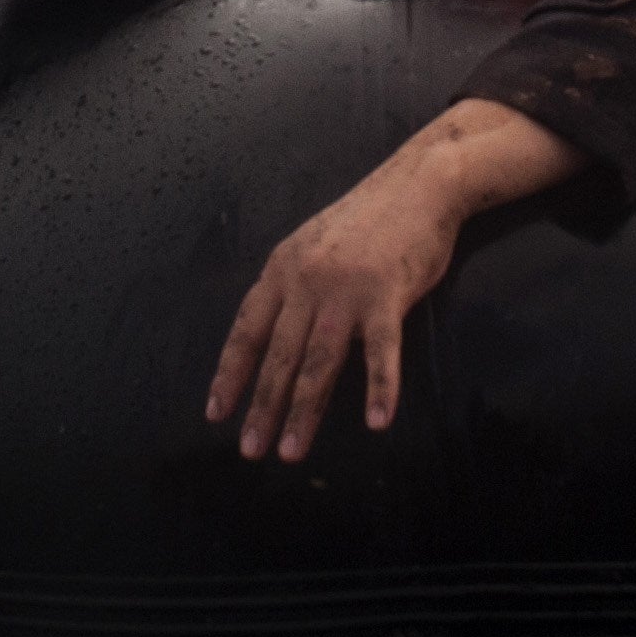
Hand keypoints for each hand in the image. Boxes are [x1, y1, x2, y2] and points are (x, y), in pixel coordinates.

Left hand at [207, 101, 577, 460]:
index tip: (215, 414)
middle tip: (250, 451)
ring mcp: (345, 289)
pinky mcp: (387, 294)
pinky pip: (380, 352)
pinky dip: (379, 389)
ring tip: (291, 452)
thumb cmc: (369, 219)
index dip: (230, 374)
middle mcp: (306, 281)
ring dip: (303, 412)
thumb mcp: (313, 244)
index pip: (245, 330)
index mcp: (282, 269)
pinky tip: (376, 422)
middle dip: (262, 407)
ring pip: (317, 362)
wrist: (420, 184)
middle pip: (278, 355)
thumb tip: (271, 329)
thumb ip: (292, 283)